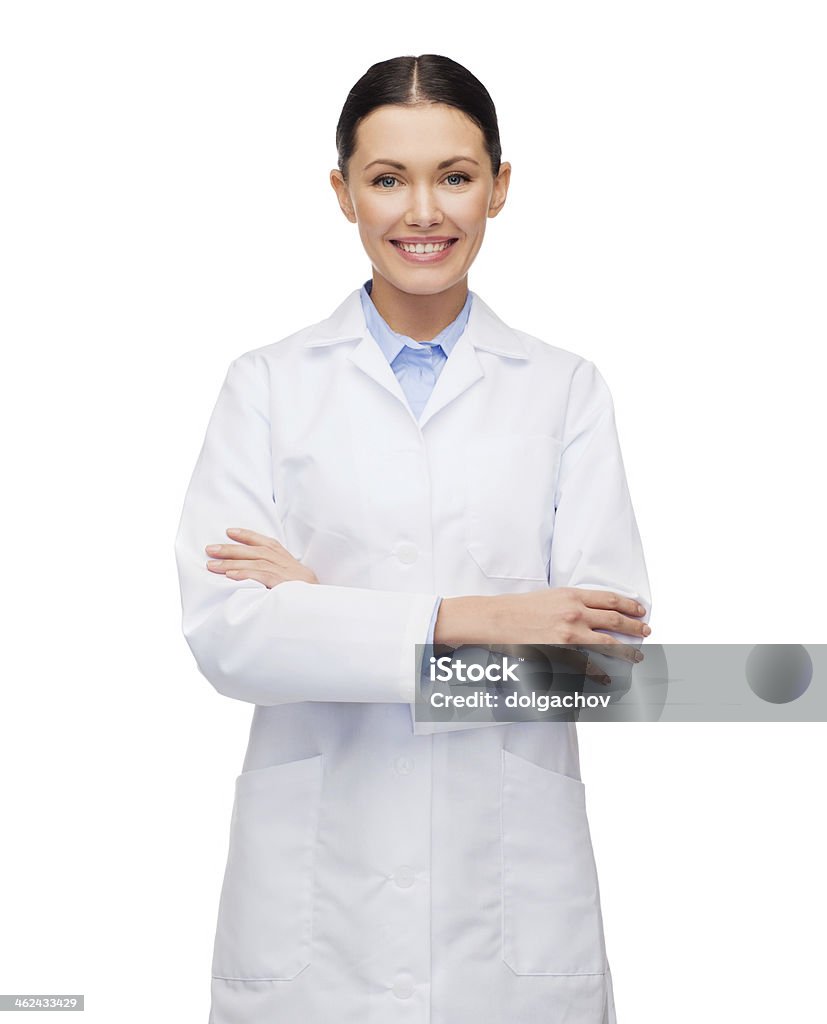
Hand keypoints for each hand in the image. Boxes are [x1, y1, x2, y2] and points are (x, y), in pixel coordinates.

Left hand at [205, 527, 318, 587]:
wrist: (323, 608)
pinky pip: (262, 576)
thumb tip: (254, 573)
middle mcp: (287, 564)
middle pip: (256, 551)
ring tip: (212, 565)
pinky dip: (245, 574)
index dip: (248, 536)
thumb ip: (278, 574)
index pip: (267, 543)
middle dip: (231, 549)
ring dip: (232, 562)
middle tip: (210, 549)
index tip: (230, 532)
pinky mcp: (284, 585)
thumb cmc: (306, 598)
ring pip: (256, 562)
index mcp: (289, 561)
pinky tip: (230, 575)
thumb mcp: (294, 582)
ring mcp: (287, 574)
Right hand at [435, 587, 649, 680]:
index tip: (641, 611)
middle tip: (646, 631)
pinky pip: (589, 666)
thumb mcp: (550, 596)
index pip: (611, 600)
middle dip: (635, 627)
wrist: (496, 619)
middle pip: (615, 620)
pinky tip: (611, 677)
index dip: (631, 606)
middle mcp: (575, 614)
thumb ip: (574, 603)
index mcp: (573, 596)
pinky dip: (603, 673)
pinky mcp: (561, 653)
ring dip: (628, 650)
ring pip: (609, 644)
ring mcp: (569, 635)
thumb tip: (596, 611)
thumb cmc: (520, 607)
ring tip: (638, 655)